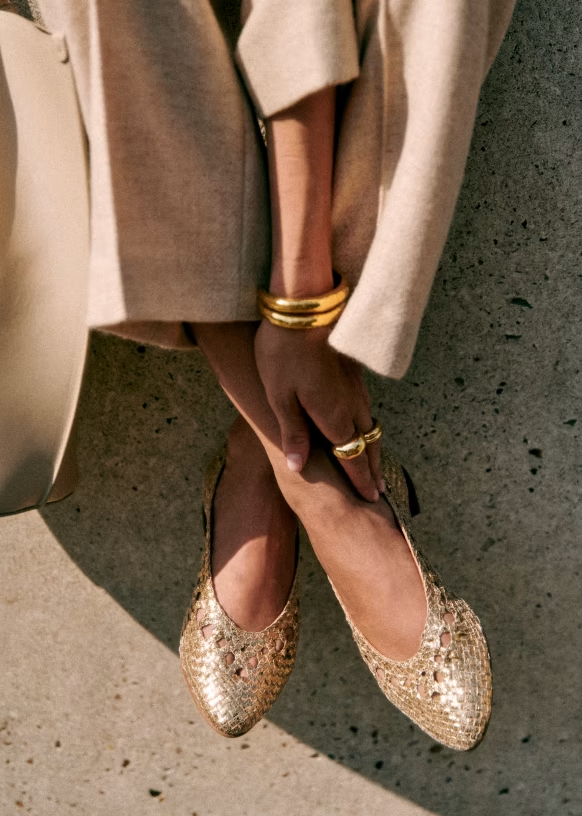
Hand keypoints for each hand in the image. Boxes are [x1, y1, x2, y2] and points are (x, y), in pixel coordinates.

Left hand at [254, 320, 383, 501]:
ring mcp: (357, 386)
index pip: (354, 458)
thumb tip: (299, 468)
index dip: (362, 480)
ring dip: (373, 447)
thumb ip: (293, 434)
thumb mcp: (280, 398)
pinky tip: (361, 424)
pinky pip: (366, 406)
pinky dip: (367, 425)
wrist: (304, 306)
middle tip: (379, 490)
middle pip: (369, 444)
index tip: (372, 498)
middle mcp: (352, 405)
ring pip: (370, 425)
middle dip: (373, 469)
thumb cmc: (283, 353)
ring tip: (374, 463)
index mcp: (334, 417)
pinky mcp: (355, 370)